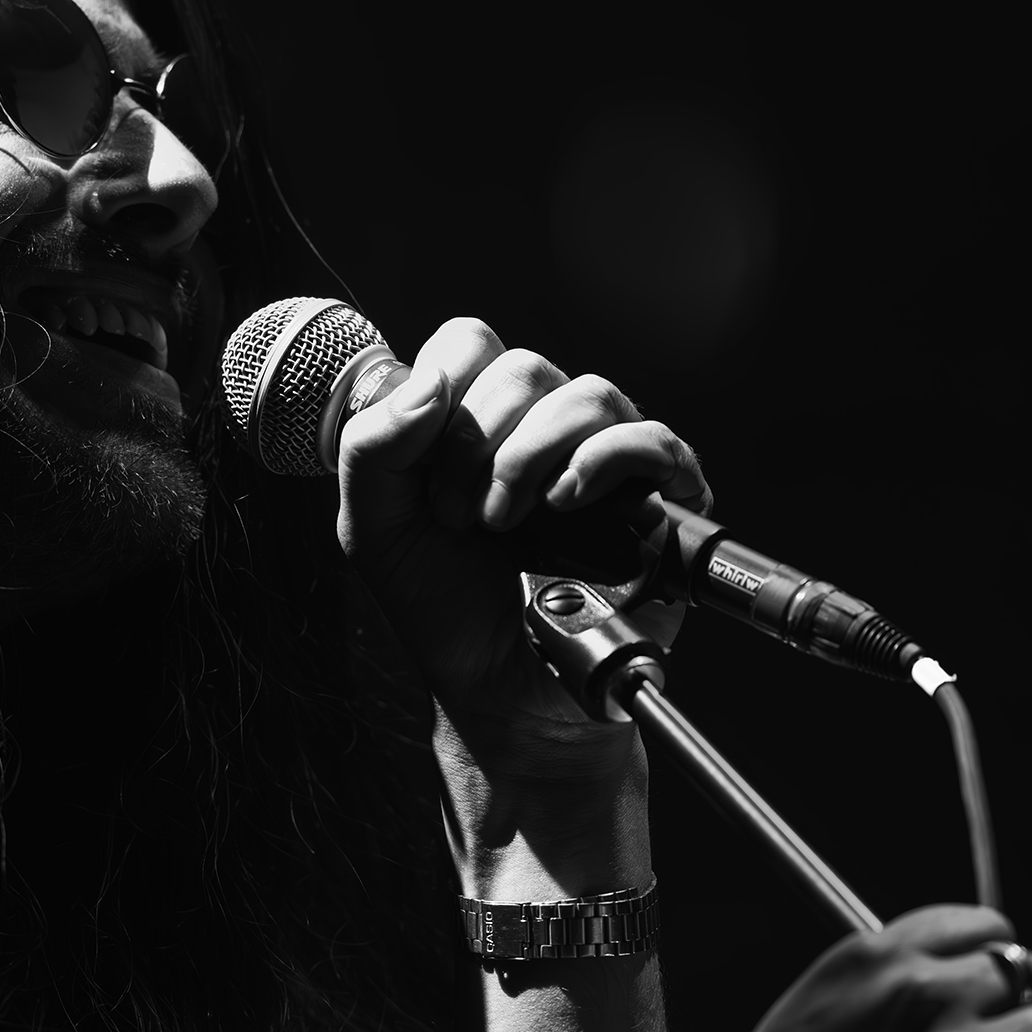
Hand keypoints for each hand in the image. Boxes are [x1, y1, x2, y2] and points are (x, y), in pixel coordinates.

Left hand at [334, 317, 708, 770]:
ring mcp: (604, 459)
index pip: (469, 341)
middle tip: (462, 520)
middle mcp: (544, 425)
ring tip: (508, 527)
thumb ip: (371, 447)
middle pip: (523, 366)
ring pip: (587, 393)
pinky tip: (565, 506)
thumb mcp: (373, 527)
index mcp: (477, 417)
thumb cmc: (442, 607)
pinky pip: (651, 440)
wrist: (498, 690)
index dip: (442, 397)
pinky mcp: (660, 500)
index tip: (427, 480)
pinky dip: (602, 462)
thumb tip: (433, 382)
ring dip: (529, 459)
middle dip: (477, 445)